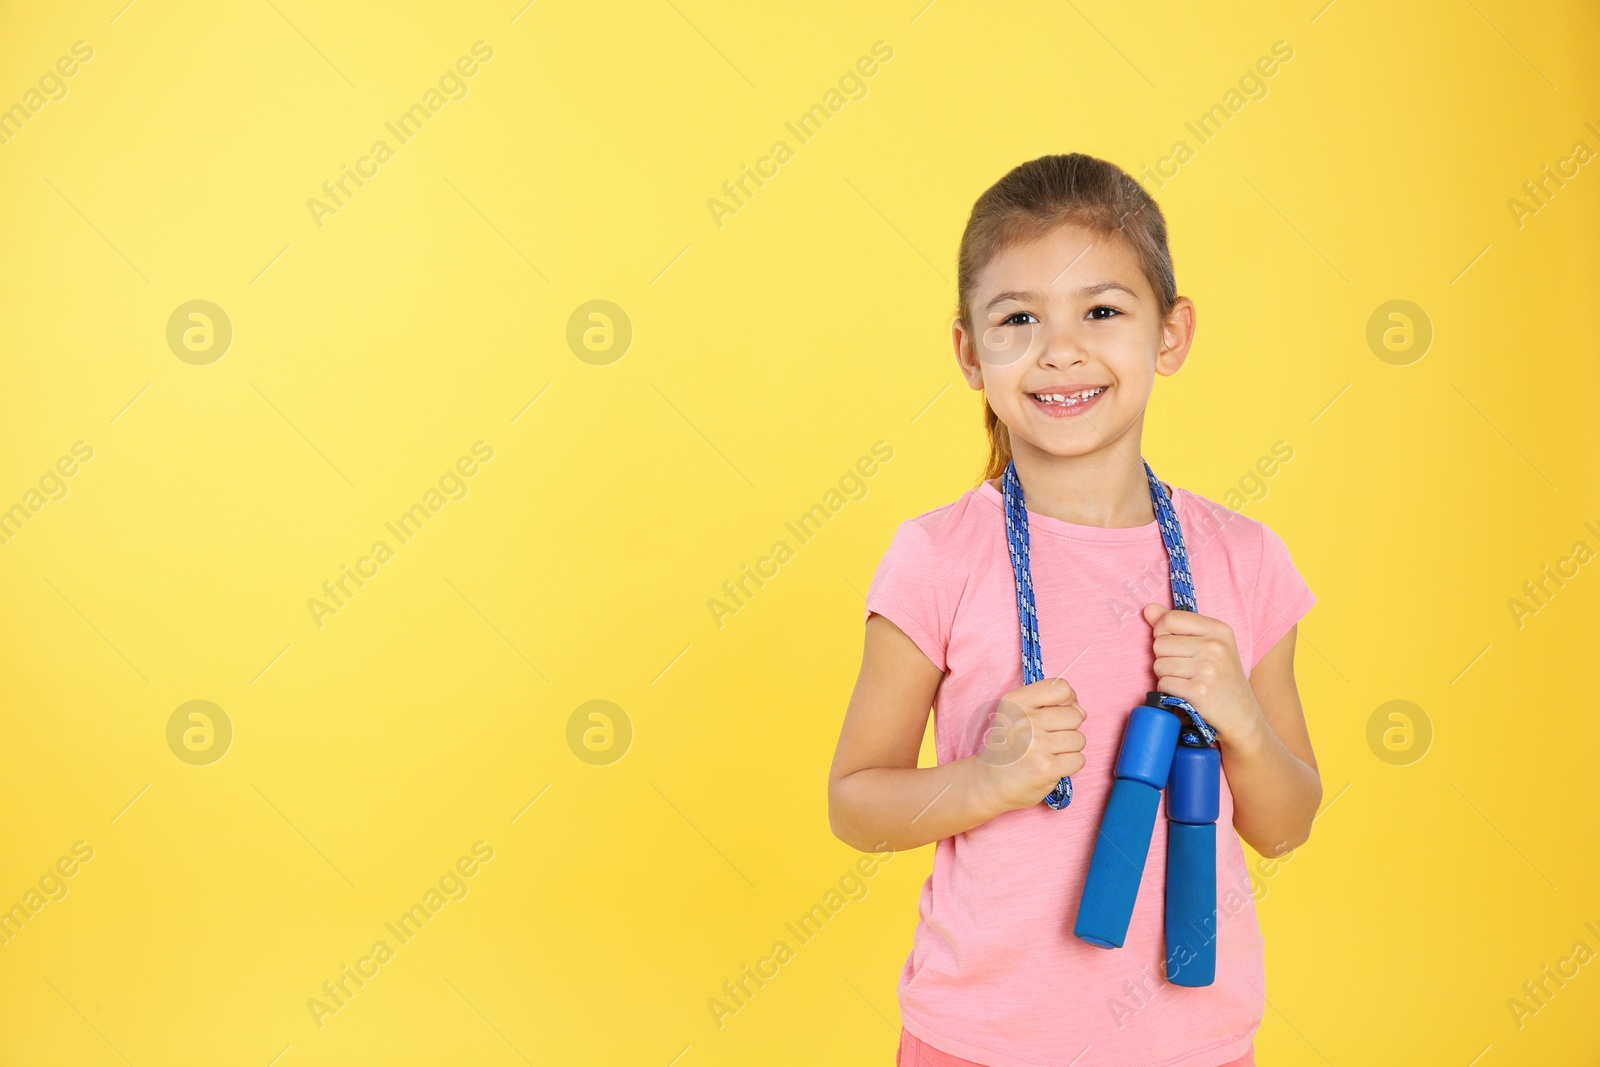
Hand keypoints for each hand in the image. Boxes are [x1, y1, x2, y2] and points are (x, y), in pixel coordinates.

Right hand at [974, 677, 1087, 812]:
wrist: (988, 782)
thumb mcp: (1017, 715)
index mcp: (1016, 701)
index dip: (1067, 702)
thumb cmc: (1009, 747)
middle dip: (1068, 729)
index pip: (1062, 688)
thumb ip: (1051, 705)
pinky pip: (1078, 759)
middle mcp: (1025, 719)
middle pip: (1074, 715)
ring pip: (1079, 739)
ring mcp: (1036, 744)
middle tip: (1047, 740)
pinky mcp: (1047, 768)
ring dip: (1069, 749)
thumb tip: (1082, 711)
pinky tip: (1051, 766)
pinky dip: (1069, 765)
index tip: (1056, 714)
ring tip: (1048, 754)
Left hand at [1141, 602, 1263, 745]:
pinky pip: (1163, 684)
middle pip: (1159, 644)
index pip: (1169, 619)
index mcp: (1218, 629)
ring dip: (1166, 677)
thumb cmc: (1222, 680)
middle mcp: (1215, 646)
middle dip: (1165, 659)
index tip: (1174, 646)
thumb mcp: (1208, 645)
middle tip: (1187, 670)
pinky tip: (1186, 695)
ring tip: (1188, 682)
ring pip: (1158, 665)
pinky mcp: (1198, 691)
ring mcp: (1208, 669)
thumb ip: (1176, 624)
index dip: (1162, 634)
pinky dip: (1169, 692)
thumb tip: (1147, 609)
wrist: (1243, 718)